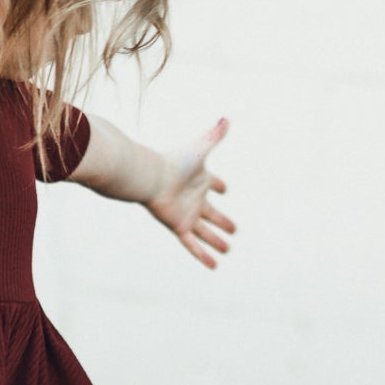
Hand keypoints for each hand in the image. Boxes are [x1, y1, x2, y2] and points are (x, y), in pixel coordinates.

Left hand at [145, 117, 235, 268]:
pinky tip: (214, 266)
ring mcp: (186, 214)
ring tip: (228, 249)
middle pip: (211, 213)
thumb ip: (214, 135)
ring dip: (216, 241)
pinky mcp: (178, 226)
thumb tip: (227, 118)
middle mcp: (193, 199)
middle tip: (234, 229)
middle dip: (222, 220)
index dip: (220, 186)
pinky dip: (203, 256)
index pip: (213, 184)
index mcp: (199, 180)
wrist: (150, 178)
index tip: (226, 189)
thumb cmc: (174, 163)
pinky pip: (193, 244)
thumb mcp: (199, 149)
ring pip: (204, 231)